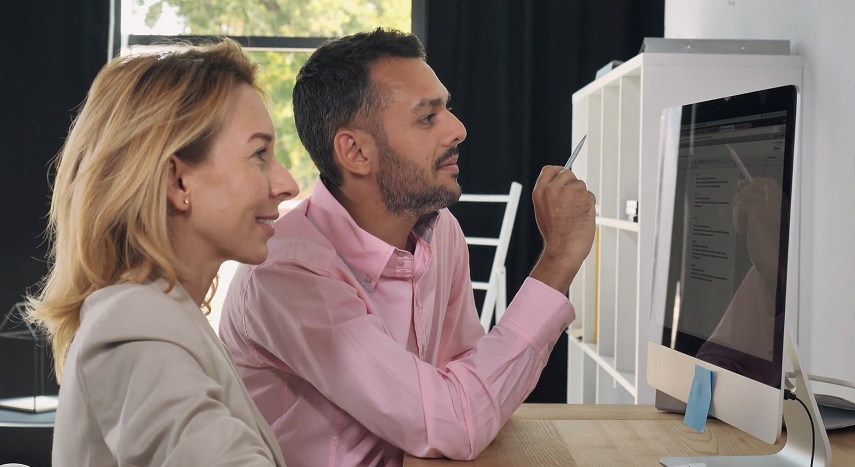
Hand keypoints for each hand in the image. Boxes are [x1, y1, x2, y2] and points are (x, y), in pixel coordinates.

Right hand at [529, 166, 595, 292]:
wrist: (563, 250)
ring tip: (575, 213)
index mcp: (540, 192)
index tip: (564, 176)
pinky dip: (589, 205)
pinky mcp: (584, 197)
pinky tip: (582, 216)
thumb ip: (550, 195)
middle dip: (573, 185)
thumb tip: (562, 185)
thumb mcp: (543, 211)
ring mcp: (569, 192)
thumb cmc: (555, 235)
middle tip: (572, 201)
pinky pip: (590, 195)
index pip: (550, 169)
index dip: (559, 172)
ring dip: (581, 197)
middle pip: (568, 174)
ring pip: (581, 185)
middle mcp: (553, 189)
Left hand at [732, 177, 784, 287]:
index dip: (753, 182)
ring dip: (738, 211)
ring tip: (744, 226)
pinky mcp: (759, 214)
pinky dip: (737, 218)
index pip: (768, 182)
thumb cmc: (770, 244)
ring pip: (743, 196)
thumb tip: (741, 183)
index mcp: (783, 203)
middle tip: (741, 216)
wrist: (774, 262)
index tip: (741, 186)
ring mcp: (770, 207)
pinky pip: (741, 206)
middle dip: (741, 198)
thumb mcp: (764, 220)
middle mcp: (779, 202)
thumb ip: (756, 202)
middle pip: (752, 186)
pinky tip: (743, 231)